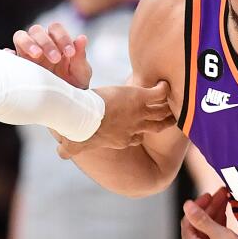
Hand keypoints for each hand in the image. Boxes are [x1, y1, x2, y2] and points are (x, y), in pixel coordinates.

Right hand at [12, 22, 92, 87]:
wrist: (64, 105)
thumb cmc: (74, 85)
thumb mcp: (81, 73)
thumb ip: (80, 56)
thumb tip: (82, 38)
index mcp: (56, 42)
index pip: (55, 28)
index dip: (62, 37)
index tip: (70, 54)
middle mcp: (40, 44)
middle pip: (36, 30)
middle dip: (46, 42)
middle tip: (55, 59)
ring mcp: (26, 54)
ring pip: (20, 37)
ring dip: (28, 43)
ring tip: (36, 55)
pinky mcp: (17, 66)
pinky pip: (8, 56)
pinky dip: (9, 55)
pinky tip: (14, 60)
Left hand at [54, 81, 172, 158]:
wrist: (85, 117)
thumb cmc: (79, 130)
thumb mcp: (74, 143)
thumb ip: (69, 149)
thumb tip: (60, 155)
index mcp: (122, 139)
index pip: (137, 138)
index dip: (140, 134)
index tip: (143, 131)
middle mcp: (135, 128)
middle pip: (155, 126)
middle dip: (163, 122)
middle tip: (173, 119)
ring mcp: (139, 113)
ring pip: (161, 112)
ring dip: (169, 107)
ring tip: (177, 103)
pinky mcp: (140, 97)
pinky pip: (159, 94)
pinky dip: (164, 89)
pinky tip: (166, 83)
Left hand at [180, 187, 237, 238]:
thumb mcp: (220, 235)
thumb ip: (202, 219)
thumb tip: (186, 205)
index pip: (188, 221)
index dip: (198, 205)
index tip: (210, 194)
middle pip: (197, 229)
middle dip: (210, 210)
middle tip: (222, 195)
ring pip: (205, 237)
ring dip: (215, 220)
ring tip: (226, 204)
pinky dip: (217, 233)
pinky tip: (226, 222)